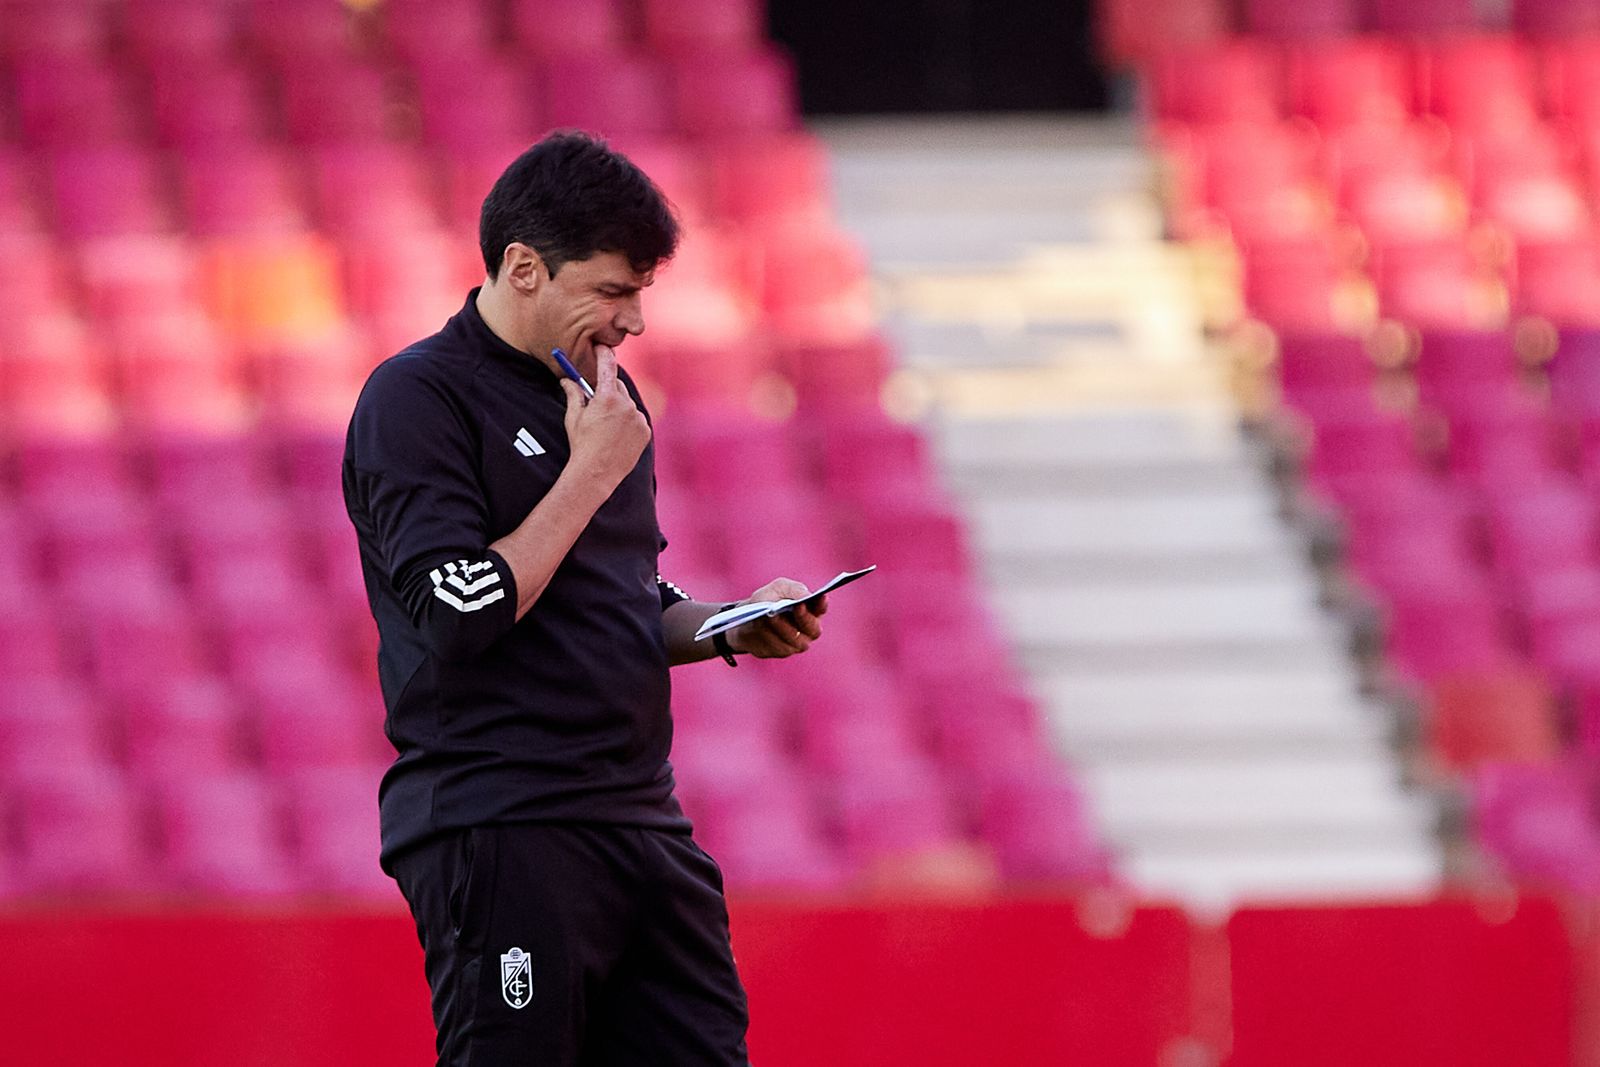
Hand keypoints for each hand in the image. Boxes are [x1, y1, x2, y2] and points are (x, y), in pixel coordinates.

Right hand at [561, 345, 650, 492]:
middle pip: (618, 386)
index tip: (602, 348)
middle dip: (608, 389)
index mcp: (607, 397)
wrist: (596, 473)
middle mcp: (626, 404)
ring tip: (606, 426)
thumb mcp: (573, 417)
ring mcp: (638, 418)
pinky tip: (617, 435)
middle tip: (597, 400)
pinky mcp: (645, 431)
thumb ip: (573, 394)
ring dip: (619, 407)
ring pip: (628, 404)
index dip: (604, 354)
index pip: (608, 366)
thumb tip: (566, 379)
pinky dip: (629, 422)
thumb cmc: (581, 444)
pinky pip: (637, 419)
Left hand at [728, 577, 827, 658]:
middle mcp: (808, 630)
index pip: (821, 608)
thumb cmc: (767, 600)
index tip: (821, 596)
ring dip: (783, 626)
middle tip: (797, 606)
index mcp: (811, 610)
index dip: (822, 604)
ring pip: (795, 639)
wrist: (746, 618)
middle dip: (804, 617)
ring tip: (772, 615)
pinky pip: (778, 646)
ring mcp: (796, 643)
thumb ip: (794, 590)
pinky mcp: (781, 652)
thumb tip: (805, 597)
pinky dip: (769, 636)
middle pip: (812, 628)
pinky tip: (762, 627)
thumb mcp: (779, 588)